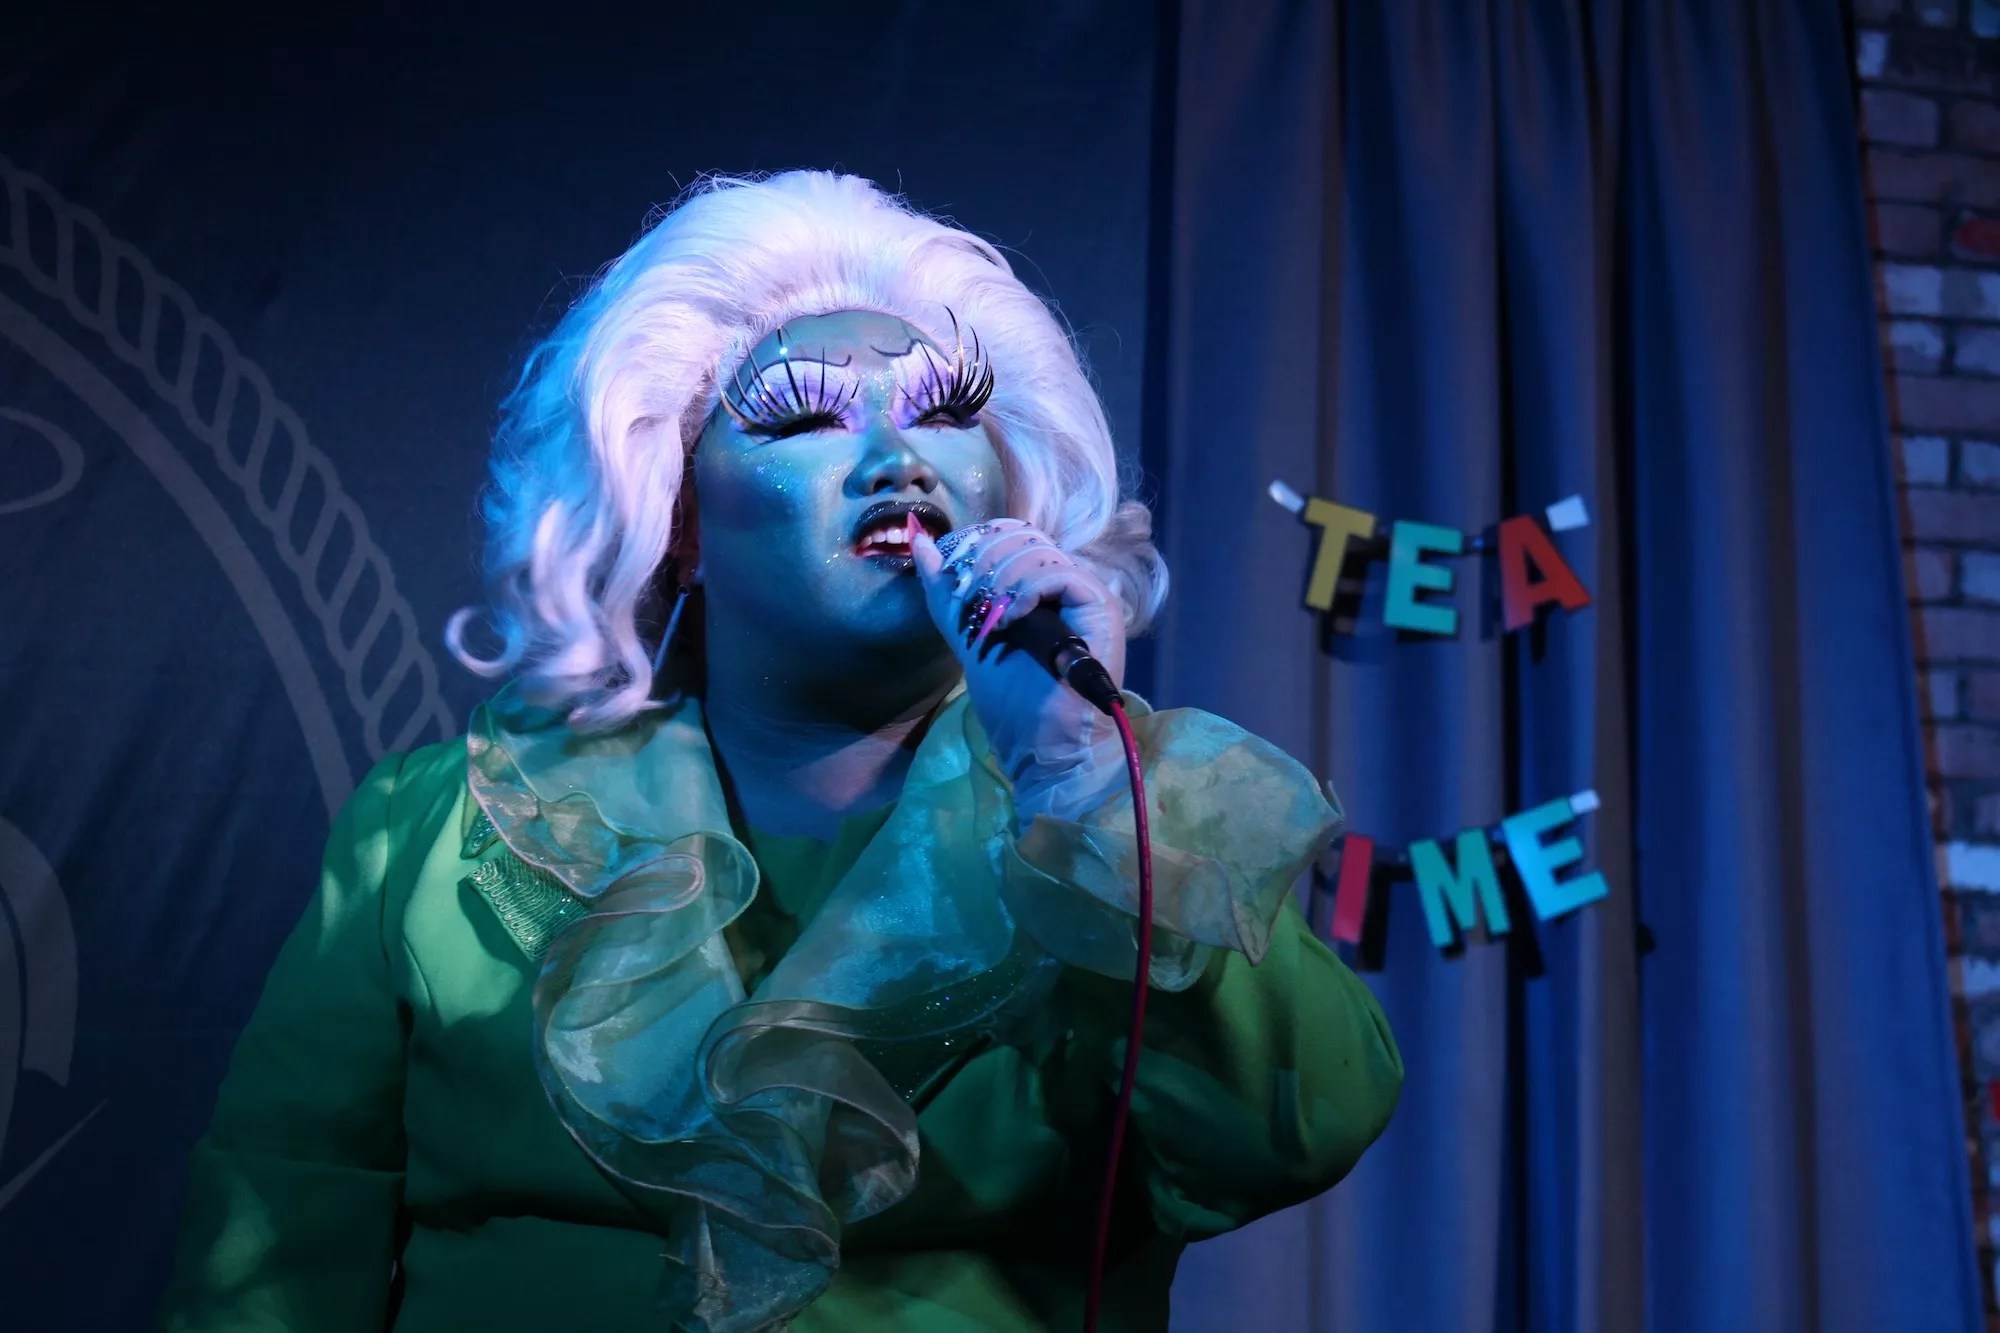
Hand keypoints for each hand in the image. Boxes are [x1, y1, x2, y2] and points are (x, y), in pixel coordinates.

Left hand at [907, 514, 1126, 812]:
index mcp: (1039, 588)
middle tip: (969, 603)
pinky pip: (1057, 574)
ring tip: (992, 620)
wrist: (1044, 748)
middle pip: (1021, 535)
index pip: (1009, 535)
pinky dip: (1025, 591)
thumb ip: (946, 592)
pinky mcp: (1100, 608)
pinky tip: (1012, 619)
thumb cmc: (1014, 705)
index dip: (977, 545)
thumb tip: (920, 542)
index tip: (954, 578)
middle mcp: (1066, 586)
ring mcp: (1085, 595)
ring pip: (1036, 550)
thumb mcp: (967, 637)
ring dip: (999, 581)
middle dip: (982, 562)